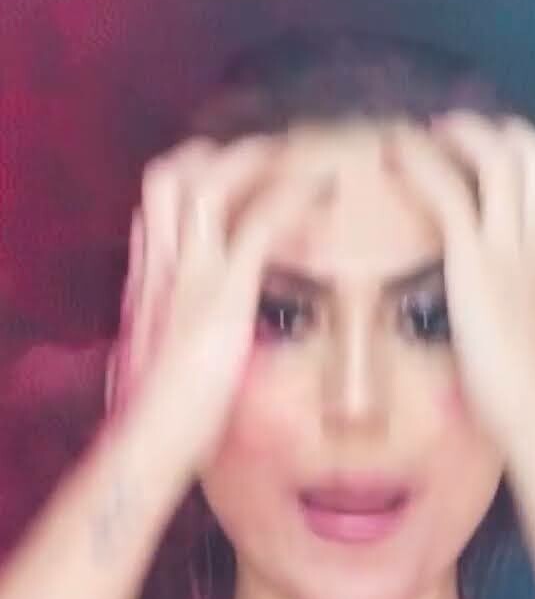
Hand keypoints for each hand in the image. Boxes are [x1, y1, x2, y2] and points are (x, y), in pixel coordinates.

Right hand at [107, 135, 330, 471]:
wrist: (149, 444)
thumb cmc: (155, 424)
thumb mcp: (154, 373)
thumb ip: (167, 350)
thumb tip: (175, 360)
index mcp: (148, 288)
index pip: (154, 210)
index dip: (187, 184)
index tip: (224, 179)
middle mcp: (163, 271)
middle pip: (170, 177)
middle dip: (217, 156)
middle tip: (267, 154)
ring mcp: (190, 279)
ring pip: (209, 182)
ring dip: (258, 162)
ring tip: (302, 158)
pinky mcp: (222, 297)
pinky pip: (257, 226)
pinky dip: (290, 197)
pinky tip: (322, 189)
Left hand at [389, 113, 534, 588]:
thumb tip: (528, 349)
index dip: (522, 172)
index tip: (491, 168)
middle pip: (534, 155)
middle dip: (494, 133)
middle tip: (451, 134)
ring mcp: (512, 248)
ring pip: (499, 154)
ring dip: (457, 135)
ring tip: (419, 135)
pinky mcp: (477, 261)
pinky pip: (449, 192)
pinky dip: (422, 163)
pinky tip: (395, 155)